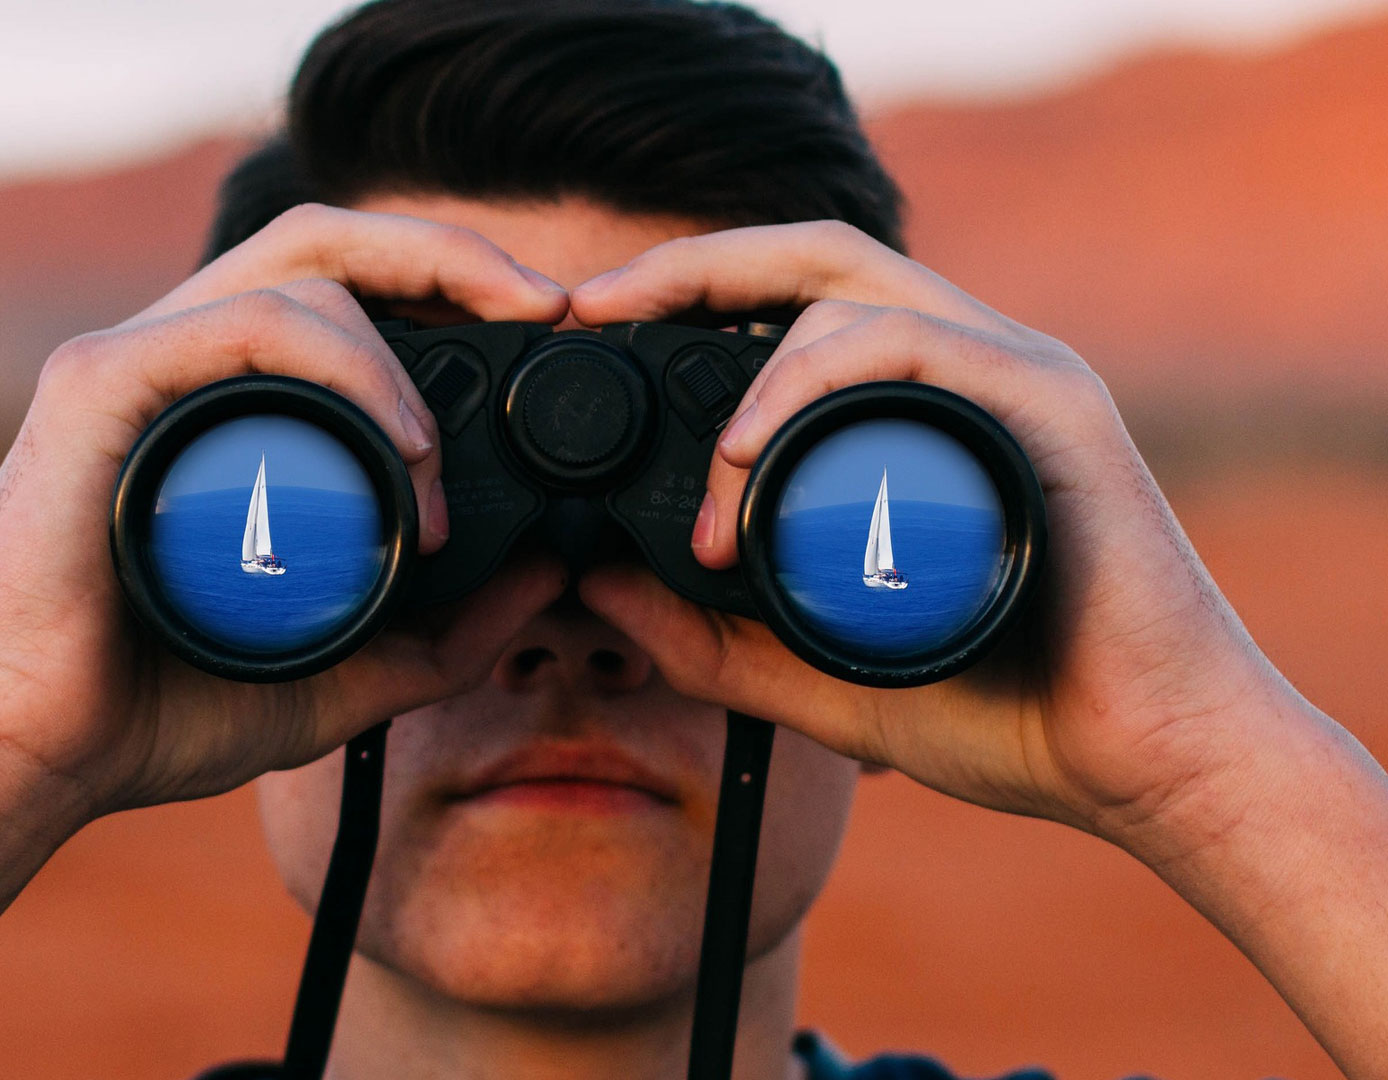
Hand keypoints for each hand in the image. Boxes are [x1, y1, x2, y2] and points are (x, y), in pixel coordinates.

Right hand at [0, 204, 570, 820]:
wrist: (26, 761)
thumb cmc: (157, 711)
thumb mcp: (343, 675)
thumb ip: (446, 634)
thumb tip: (550, 569)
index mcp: (229, 403)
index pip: (347, 290)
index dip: (448, 283)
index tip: (541, 328)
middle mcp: (181, 361)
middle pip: (328, 243)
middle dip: (450, 254)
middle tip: (542, 305)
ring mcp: (135, 361)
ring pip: (298, 276)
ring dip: (399, 354)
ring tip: (434, 463)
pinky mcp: (96, 385)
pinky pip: (239, 324)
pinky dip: (340, 362)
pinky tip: (398, 441)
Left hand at [569, 221, 1305, 851]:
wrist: (1144, 764)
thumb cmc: (1004, 712)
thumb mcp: (812, 675)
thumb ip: (708, 637)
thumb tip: (596, 586)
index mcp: (914, 409)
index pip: (792, 304)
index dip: (689, 290)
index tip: (594, 322)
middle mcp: (963, 369)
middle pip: (814, 257)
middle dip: (691, 263)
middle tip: (596, 303)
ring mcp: (1011, 376)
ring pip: (853, 290)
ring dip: (750, 364)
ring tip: (706, 473)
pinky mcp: (1050, 408)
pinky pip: (915, 346)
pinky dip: (817, 376)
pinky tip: (751, 446)